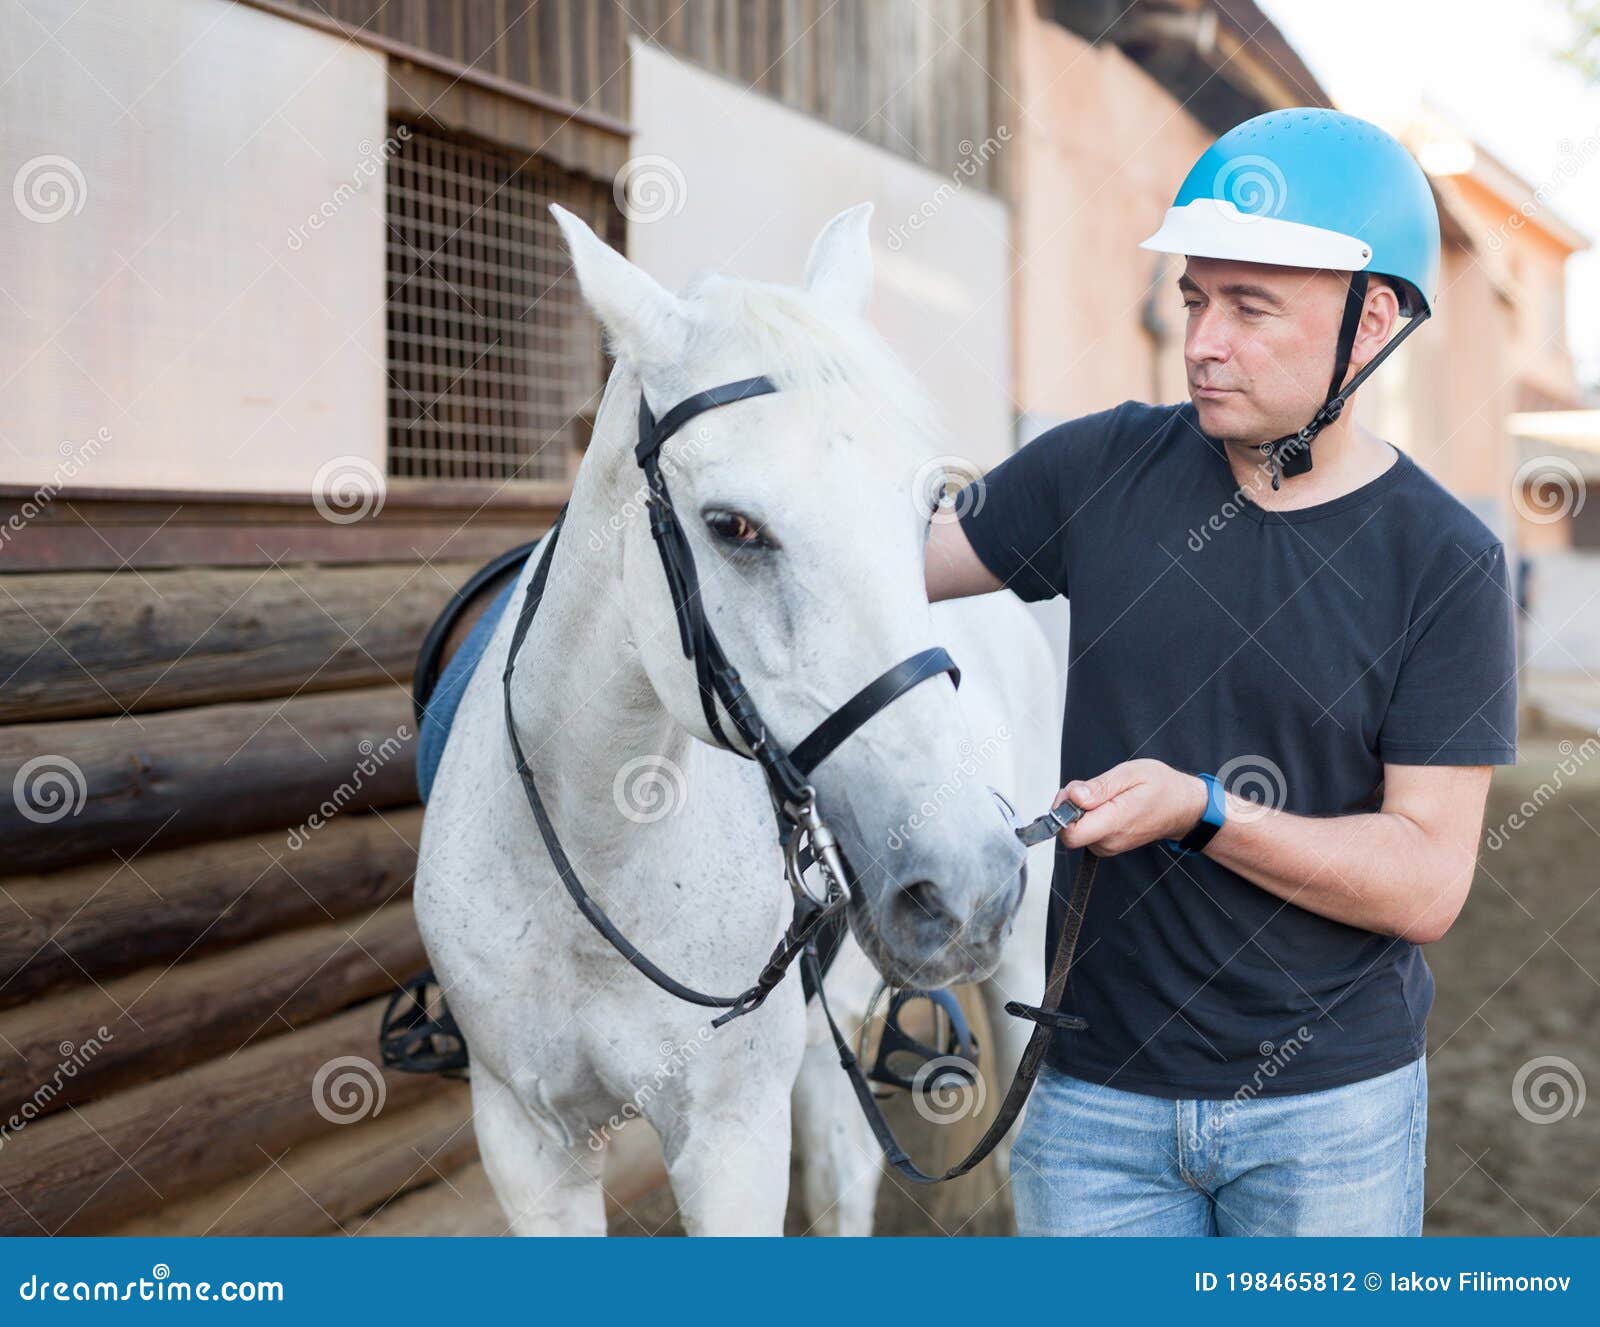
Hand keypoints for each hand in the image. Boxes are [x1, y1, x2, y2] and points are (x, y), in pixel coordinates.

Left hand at [1052, 760, 1209, 856]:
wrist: (1184, 807)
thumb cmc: (1161, 787)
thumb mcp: (1130, 774)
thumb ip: (1099, 787)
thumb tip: (1074, 796)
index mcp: (1114, 822)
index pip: (1070, 834)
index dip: (1062, 811)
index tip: (1075, 792)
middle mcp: (1109, 841)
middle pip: (1069, 831)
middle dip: (1070, 806)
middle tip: (1091, 788)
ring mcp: (1109, 846)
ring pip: (1076, 831)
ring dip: (1081, 810)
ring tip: (1105, 794)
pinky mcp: (1109, 846)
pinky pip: (1086, 832)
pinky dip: (1089, 816)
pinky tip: (1107, 804)